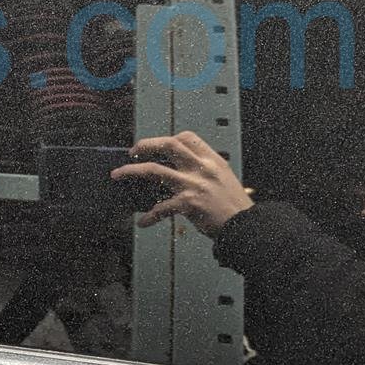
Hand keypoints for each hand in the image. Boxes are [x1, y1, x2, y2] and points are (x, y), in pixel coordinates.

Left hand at [111, 131, 252, 235]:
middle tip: (132, 151)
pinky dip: (149, 216)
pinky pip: (161, 207)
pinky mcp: (188, 203)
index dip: (168, 138)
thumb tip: (180, 172)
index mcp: (211, 160)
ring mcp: (193, 184)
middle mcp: (201, 167)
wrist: (246, 226)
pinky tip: (143, 222)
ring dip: (131, 171)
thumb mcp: (224, 179)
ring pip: (154, 170)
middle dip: (146, 144)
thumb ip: (205, 172)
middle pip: (168, 145)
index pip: (187, 137)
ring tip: (118, 175)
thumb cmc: (235, 207)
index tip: (157, 144)